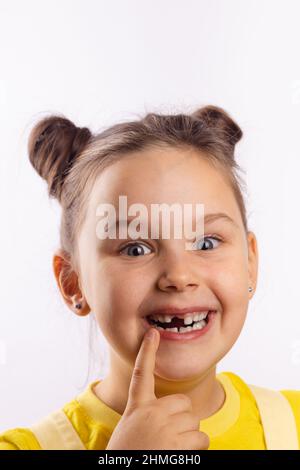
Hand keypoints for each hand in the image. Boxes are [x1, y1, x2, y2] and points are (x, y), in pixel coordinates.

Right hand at [106, 328, 209, 449]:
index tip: (153, 333)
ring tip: (171, 451)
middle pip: (183, 404)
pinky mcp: (178, 444)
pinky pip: (202, 439)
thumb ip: (148, 418)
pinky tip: (179, 457)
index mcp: (136, 409)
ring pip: (195, 423)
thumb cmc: (128, 455)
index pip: (142, 374)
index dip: (148, 352)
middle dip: (183, 419)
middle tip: (169, 438)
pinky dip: (197, 450)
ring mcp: (165, 427)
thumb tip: (177, 415)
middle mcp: (151, 413)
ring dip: (190, 437)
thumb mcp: (130, 431)